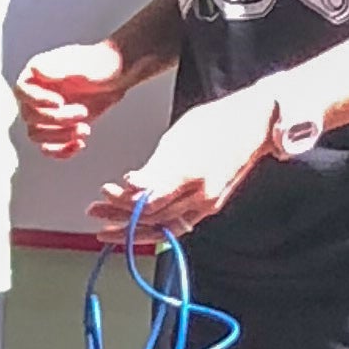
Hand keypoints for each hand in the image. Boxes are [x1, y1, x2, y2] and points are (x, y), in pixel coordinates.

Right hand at [15, 38, 135, 159]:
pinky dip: (61, 151)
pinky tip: (79, 144)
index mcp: (37, 75)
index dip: (37, 100)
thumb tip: (37, 69)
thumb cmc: (102, 63)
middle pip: (30, 116)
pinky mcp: (57, 128)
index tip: (59, 102)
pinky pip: (48, 147)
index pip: (22, 91)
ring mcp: (45, 113)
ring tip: (85, 129)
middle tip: (83, 112)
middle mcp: (36, 95)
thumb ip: (61, 68)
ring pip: (37, 134)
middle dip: (57, 119)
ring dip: (60, 136)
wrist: (118, 75)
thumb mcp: (84, 64)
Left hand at [90, 91, 270, 240]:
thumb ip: (156, 168)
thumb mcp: (179, 138)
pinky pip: (177, 224)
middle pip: (152, 217)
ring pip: (163, 225)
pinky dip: (154, 226)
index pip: (148, 202)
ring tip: (106, 222)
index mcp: (192, 177)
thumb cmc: (217, 123)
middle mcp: (201, 196)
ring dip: (132, 226)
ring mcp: (207, 203)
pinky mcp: (209, 204)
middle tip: (94, 210)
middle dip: (119, 216)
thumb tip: (132, 185)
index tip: (105, 192)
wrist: (255, 123)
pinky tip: (137, 223)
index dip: (122, 202)